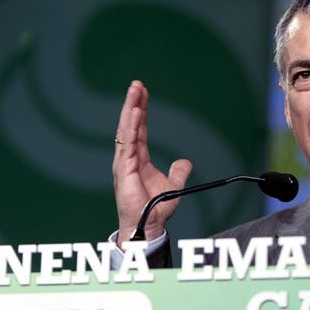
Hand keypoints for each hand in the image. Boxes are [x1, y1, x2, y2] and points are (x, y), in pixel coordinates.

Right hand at [112, 81, 192, 245]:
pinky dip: (131, 127)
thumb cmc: (155, 209)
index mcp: (138, 159)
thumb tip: (185, 161)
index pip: (139, 129)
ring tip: (135, 91)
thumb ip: (178, 172)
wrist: (149, 226)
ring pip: (126, 130)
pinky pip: (127, 143)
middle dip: (133, 103)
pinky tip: (135, 113)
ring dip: (130, 109)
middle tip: (136, 84)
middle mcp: (128, 158)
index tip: (143, 93)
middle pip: (130, 125)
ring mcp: (124, 163)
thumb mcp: (173, 185)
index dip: (141, 110)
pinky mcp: (124, 169)